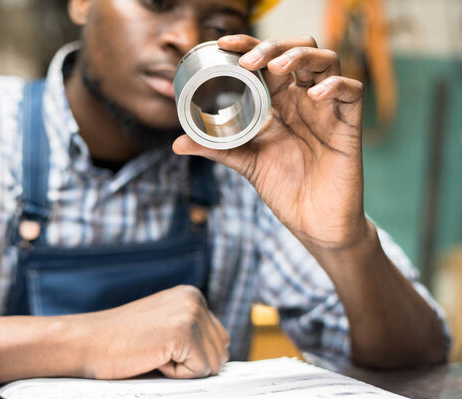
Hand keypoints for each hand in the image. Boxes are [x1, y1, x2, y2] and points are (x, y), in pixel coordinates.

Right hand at [83, 285, 229, 378]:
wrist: (85, 343)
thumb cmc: (119, 342)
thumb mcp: (163, 326)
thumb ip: (193, 332)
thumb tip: (221, 357)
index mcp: (191, 294)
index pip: (219, 339)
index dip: (192, 355)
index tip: (162, 347)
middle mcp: (194, 298)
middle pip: (221, 351)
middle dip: (192, 362)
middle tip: (156, 351)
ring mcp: (190, 313)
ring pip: (213, 364)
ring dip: (184, 369)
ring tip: (153, 352)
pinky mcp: (184, 332)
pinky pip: (200, 371)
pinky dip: (176, 375)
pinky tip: (152, 357)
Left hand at [173, 35, 366, 249]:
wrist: (314, 222)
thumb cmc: (285, 188)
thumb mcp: (246, 163)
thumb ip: (216, 148)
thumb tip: (177, 143)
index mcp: (279, 103)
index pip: (267, 60)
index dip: (248, 45)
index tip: (223, 45)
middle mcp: (303, 99)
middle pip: (297, 49)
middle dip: (273, 45)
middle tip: (248, 60)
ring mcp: (327, 110)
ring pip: (327, 60)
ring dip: (300, 56)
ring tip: (277, 68)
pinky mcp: (349, 125)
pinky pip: (352, 92)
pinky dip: (335, 86)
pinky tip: (313, 95)